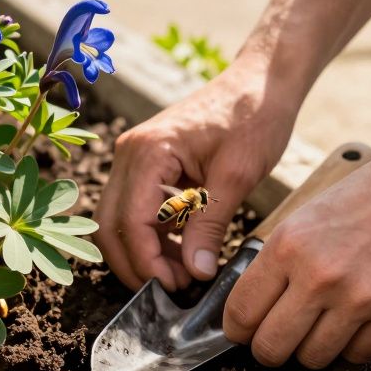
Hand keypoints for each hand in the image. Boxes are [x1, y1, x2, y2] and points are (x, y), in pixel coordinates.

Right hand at [94, 56, 298, 290]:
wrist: (260, 81)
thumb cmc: (253, 117)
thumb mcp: (236, 175)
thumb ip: (211, 225)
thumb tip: (195, 272)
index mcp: (149, 152)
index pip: (130, 221)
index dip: (147, 261)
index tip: (176, 288)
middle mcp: (131, 153)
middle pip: (110, 225)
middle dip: (136, 263)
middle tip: (175, 289)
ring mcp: (135, 157)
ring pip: (119, 220)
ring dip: (143, 252)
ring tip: (184, 274)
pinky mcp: (148, 164)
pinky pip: (137, 208)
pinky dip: (153, 235)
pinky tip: (183, 251)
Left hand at [222, 137, 370, 368]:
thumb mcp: (309, 214)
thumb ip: (280, 258)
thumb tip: (254, 303)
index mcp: (289, 244)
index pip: (241, 311)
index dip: (237, 329)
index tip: (242, 331)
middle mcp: (319, 276)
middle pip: (271, 347)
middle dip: (268, 349)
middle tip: (276, 340)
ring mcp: (360, 300)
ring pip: (313, 358)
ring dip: (311, 349)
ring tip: (320, 326)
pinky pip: (356, 355)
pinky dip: (350, 345)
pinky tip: (355, 321)